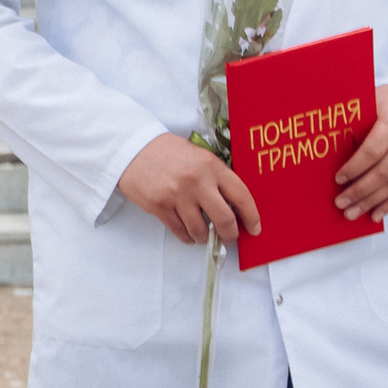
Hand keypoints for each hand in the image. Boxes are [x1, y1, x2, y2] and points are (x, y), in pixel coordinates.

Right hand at [119, 133, 261, 245]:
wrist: (133, 149)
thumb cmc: (168, 153)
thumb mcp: (199, 156)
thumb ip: (216, 176)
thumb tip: (233, 206)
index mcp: (211, 166)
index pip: (241, 196)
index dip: (251, 216)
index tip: (254, 228)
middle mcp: (197, 181)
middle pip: (224, 219)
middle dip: (230, 235)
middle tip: (229, 238)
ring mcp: (177, 195)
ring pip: (201, 230)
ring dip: (205, 238)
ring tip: (203, 235)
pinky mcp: (159, 206)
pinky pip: (180, 231)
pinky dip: (187, 237)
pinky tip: (188, 234)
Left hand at [333, 84, 387, 221]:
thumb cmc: (387, 101)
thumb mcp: (371, 103)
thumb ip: (356, 125)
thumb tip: (328, 152)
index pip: (373, 151)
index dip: (355, 168)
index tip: (338, 180)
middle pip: (384, 172)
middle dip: (360, 191)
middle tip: (341, 204)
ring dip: (372, 202)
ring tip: (352, 213)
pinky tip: (376, 214)